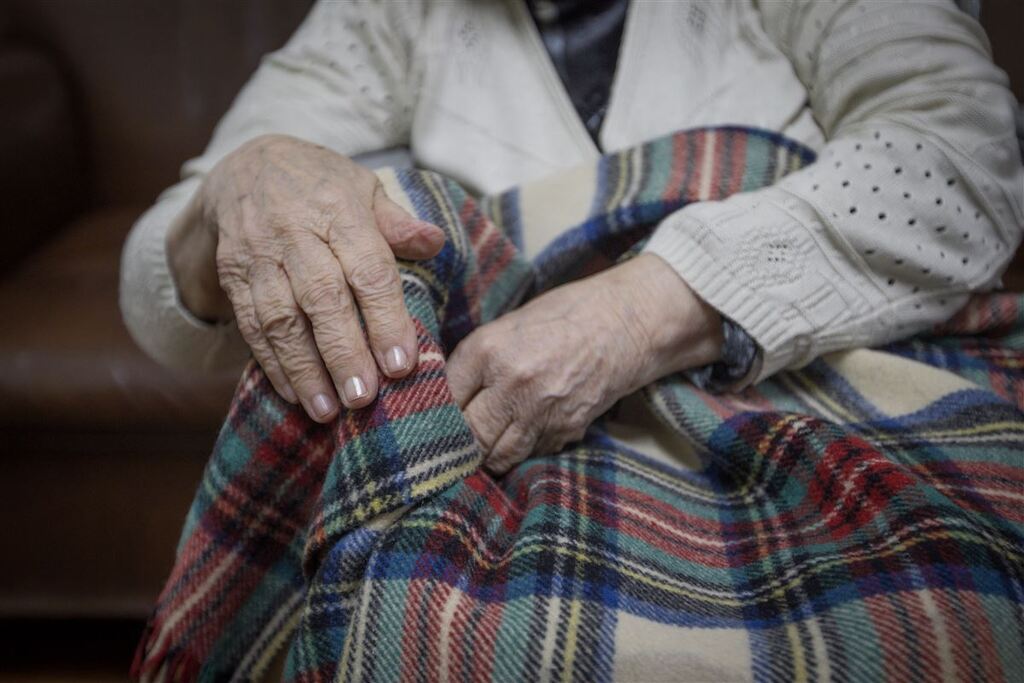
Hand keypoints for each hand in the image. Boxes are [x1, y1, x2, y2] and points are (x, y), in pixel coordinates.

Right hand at [167, 134, 444, 421]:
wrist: (245, 167)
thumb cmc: (321, 186)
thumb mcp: (363, 188)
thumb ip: (396, 222)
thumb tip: (435, 241)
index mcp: (338, 210)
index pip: (367, 268)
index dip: (385, 317)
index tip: (400, 363)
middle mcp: (295, 232)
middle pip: (322, 299)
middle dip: (343, 352)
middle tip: (364, 398)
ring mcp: (259, 255)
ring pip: (281, 318)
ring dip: (304, 369)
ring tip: (328, 410)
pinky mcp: (232, 275)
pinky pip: (250, 324)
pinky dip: (272, 363)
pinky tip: (293, 395)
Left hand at [446, 253, 722, 473]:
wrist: (629, 320)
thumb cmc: (567, 315)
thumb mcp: (510, 326)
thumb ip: (477, 361)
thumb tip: (445, 394)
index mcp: (488, 349)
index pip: (443, 396)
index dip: (436, 410)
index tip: (432, 417)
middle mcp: (510, 383)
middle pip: (466, 435)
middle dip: (458, 442)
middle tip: (453, 442)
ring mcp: (541, 411)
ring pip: (496, 455)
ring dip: (487, 455)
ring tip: (482, 448)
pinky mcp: (567, 430)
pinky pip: (531, 454)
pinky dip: (523, 451)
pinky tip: (523, 436)